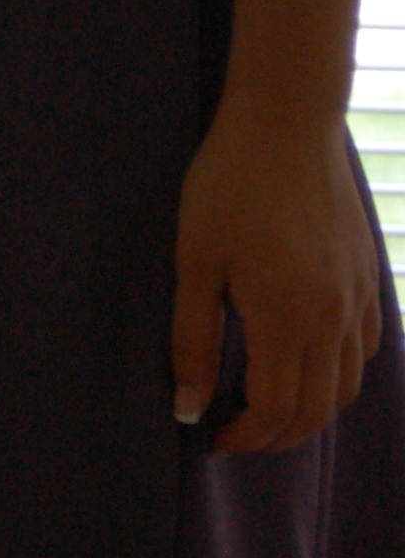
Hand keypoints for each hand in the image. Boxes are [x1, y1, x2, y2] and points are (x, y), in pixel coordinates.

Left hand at [171, 99, 381, 453]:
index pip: (275, 410)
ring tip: (269, 405)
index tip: (212, 437)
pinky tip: (309, 361)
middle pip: (317, 412)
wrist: (288, 120)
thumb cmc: (230, 183)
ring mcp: (358, 298)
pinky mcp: (369, 275)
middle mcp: (333, 319)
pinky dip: (341, 373)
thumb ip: (193, 338)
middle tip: (237, 432)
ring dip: (311, 410)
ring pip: (348, 386)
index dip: (244, 437)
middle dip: (276, 436)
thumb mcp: (195, 259)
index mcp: (286, 318)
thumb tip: (189, 406)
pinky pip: (366, 348)